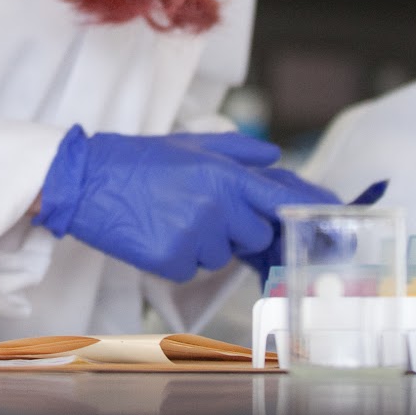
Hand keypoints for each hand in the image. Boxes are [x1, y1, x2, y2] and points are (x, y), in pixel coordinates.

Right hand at [34, 127, 339, 282]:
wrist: (85, 181)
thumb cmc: (137, 161)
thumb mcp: (189, 145)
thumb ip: (239, 150)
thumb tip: (275, 156)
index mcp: (223, 175)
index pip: (278, 199)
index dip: (305, 210)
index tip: (330, 218)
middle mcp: (216, 206)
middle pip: (252, 233)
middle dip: (233, 226)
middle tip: (196, 207)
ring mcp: (195, 236)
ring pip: (220, 254)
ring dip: (202, 243)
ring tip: (168, 217)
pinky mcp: (172, 262)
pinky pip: (191, 269)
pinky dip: (177, 258)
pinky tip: (155, 234)